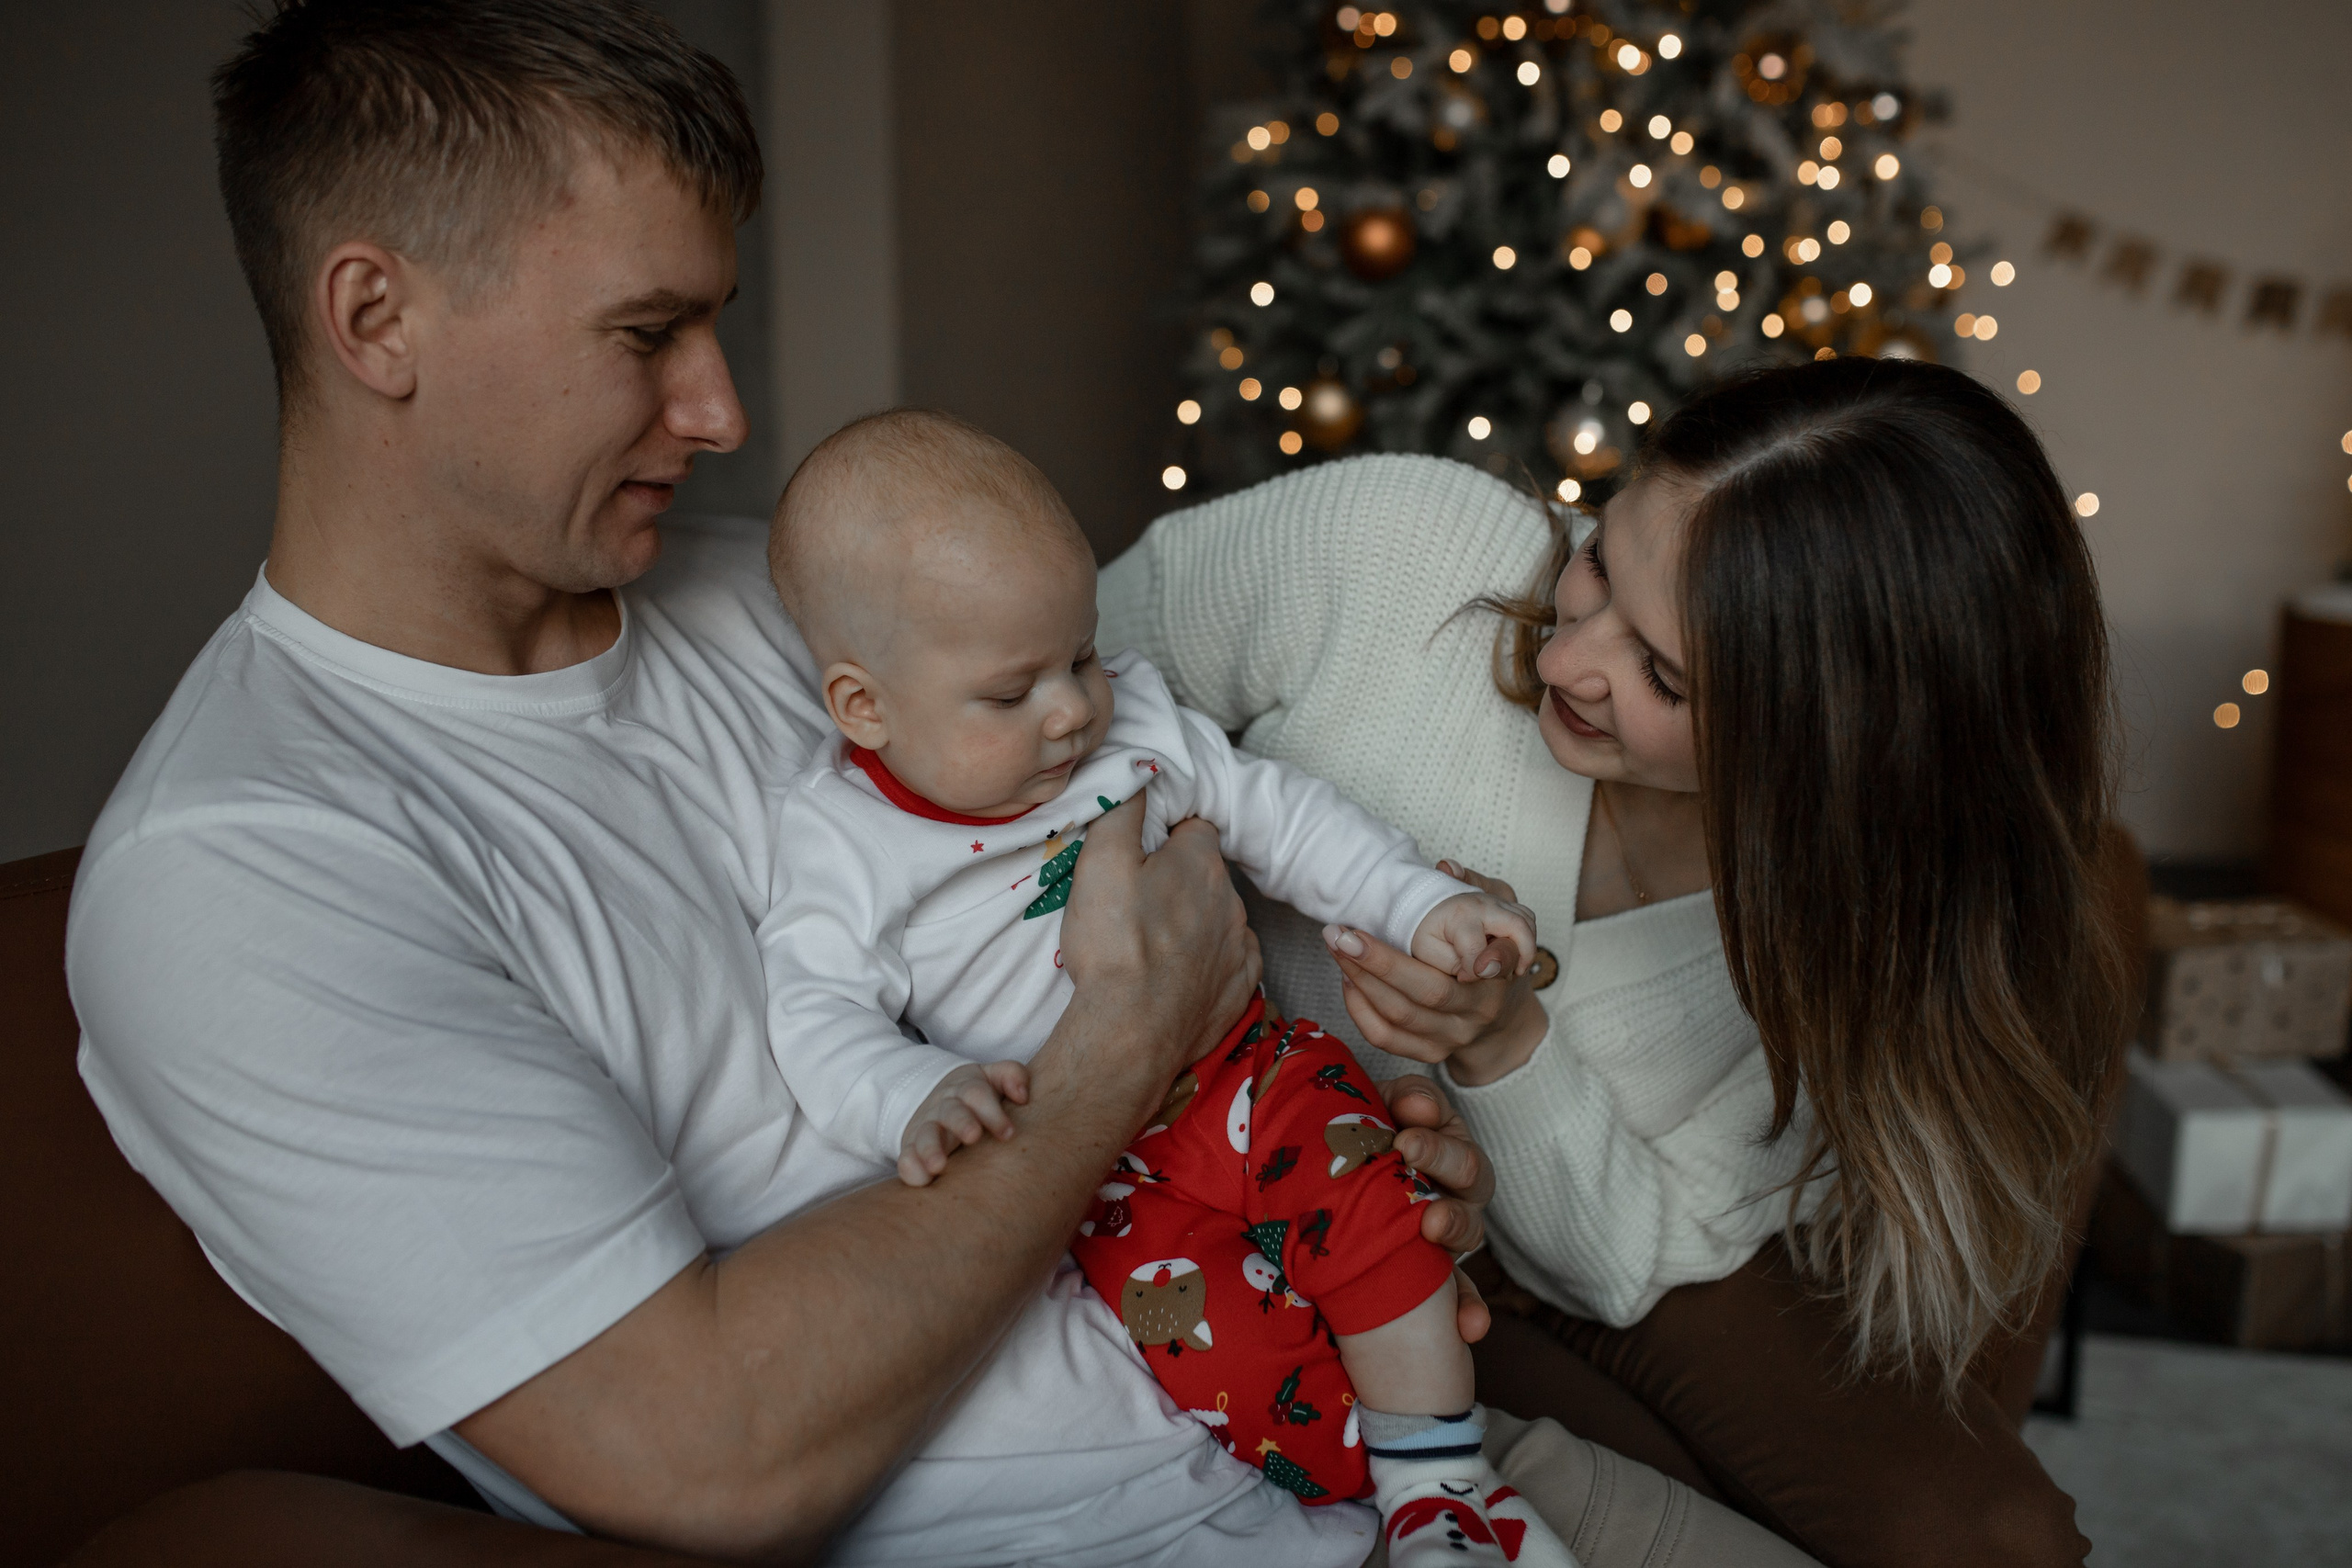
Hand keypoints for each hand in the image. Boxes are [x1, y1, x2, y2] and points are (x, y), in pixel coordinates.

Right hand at [898, 1061, 1028, 1186]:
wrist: (939, 1101)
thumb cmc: (977, 1096)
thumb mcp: (993, 1078)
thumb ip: (1011, 1076)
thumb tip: (1022, 1096)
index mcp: (967, 1088)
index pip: (977, 1094)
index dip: (992, 1112)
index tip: (1008, 1133)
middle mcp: (945, 1107)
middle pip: (952, 1112)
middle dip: (962, 1123)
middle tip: (973, 1136)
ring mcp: (926, 1127)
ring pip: (926, 1135)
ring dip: (931, 1149)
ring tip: (939, 1166)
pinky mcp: (912, 1148)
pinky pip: (907, 1158)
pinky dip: (911, 1168)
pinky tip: (920, 1180)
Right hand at [1063, 793, 1259, 1086]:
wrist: (1131, 1032)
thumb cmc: (1113, 945)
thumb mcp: (1101, 861)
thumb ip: (1121, 809)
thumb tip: (1140, 772)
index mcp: (1200, 863)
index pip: (1195, 828)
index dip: (1167, 836)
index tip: (1140, 855)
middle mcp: (1231, 900)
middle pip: (1207, 875)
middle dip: (1180, 881)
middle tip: (1137, 902)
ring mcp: (1239, 948)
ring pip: (1220, 919)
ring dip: (1195, 923)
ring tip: (1152, 943)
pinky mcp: (1239, 990)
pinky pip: (1231, 963)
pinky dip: (1210, 963)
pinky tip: (1181, 973)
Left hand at [1325, 863, 1546, 1086]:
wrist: (1500, 1015)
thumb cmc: (1492, 951)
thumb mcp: (1500, 913)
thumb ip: (1478, 886)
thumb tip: (1445, 868)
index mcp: (1499, 974)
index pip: (1489, 966)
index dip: (1458, 953)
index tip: (1421, 927)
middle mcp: (1478, 1010)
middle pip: (1429, 992)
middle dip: (1379, 962)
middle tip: (1341, 934)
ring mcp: (1454, 1036)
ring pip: (1401, 1015)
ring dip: (1361, 979)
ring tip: (1335, 947)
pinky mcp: (1431, 1053)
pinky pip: (1386, 1038)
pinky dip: (1359, 1009)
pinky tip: (1347, 979)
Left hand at [1383, 1074, 1496, 1343]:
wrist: (1340, 1179)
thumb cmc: (1369, 1141)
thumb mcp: (1385, 1110)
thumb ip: (1406, 1101)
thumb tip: (1417, 1108)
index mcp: (1448, 1150)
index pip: (1453, 1142)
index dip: (1434, 1142)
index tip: (1404, 1137)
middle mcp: (1457, 1193)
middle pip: (1470, 1180)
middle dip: (1443, 1169)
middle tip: (1411, 1162)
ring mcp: (1451, 1236)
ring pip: (1470, 1232)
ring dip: (1456, 1227)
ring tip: (1434, 1226)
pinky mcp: (1442, 1281)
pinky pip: (1463, 1298)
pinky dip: (1469, 1312)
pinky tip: (1468, 1328)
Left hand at [1410, 885, 1537, 981]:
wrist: (1424, 905)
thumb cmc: (1425, 931)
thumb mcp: (1427, 951)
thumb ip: (1453, 964)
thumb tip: (1483, 971)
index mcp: (1461, 915)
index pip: (1479, 950)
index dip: (1474, 972)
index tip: (1463, 979)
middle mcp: (1483, 903)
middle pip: (1518, 925)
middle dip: (1523, 954)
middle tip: (1515, 973)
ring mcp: (1495, 899)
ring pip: (1527, 920)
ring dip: (1527, 945)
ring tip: (1515, 967)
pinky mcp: (1503, 900)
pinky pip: (1526, 915)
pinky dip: (1526, 935)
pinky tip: (1514, 953)